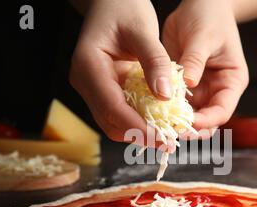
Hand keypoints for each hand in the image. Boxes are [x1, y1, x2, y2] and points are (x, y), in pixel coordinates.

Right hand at [70, 0, 171, 143]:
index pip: (112, 107)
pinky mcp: (103, 91)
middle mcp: (86, 82)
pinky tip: (159, 122)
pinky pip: (120, 113)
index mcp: (89, 66)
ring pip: (114, 123)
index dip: (138, 127)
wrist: (111, 2)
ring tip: (168, 135)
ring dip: (140, 132)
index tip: (164, 138)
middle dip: (140, 135)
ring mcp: (93, 89)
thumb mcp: (142, 29)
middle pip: (110, 122)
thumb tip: (165, 95)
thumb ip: (155, 61)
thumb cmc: (123, 8)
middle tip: (170, 142)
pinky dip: (139, 121)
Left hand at [162, 0, 248, 131]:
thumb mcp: (203, 36)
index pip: (222, 111)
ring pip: (188, 117)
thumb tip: (187, 83)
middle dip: (188, 128)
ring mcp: (199, 91)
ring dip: (174, 121)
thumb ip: (195, 60)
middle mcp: (217, 91)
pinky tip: (149, 110)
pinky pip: (173, 104)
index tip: (187, 122)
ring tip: (156, 124)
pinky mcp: (183, 87)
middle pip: (206, 121)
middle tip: (167, 130)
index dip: (206, 121)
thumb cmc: (209, 16)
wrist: (200, 4)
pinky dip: (164, 109)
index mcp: (231, 82)